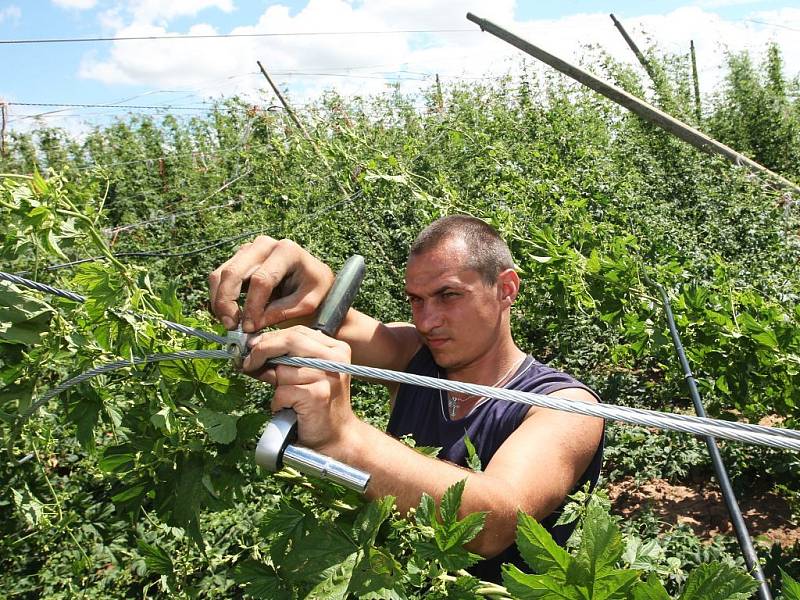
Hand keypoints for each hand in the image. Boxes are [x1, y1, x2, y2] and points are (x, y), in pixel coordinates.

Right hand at [208, 236, 333, 331]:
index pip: (261, 280)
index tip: (250, 328)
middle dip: (227, 303)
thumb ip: (280, 312)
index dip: (252, 306)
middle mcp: (264, 244)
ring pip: (221, 274)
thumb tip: (250, 325)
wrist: (312, 279)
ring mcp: (249, 249)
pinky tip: (228, 315)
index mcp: (287, 251)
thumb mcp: (306, 303)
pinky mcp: (238, 259)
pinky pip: (219, 277)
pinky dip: (218, 297)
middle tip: (231, 327)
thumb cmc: (313, 290)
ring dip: (219, 302)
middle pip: (233, 273)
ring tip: (229, 324)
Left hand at [243, 326, 355, 451]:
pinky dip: (279, 403)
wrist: (336, 438)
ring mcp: (328, 376)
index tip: (252, 347)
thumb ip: (285, 361)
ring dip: (276, 386)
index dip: (270, 338)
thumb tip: (253, 350)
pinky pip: (282, 391)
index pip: (297, 332)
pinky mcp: (317, 395)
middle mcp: (335, 359)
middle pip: (290, 340)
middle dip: (262, 351)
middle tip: (248, 364)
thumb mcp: (303, 376)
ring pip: (282, 370)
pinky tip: (291, 410)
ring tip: (288, 399)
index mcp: (335, 349)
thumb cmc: (318, 407)